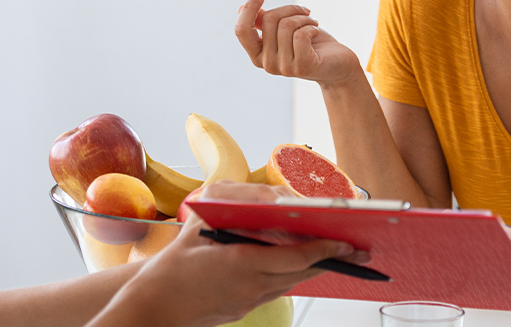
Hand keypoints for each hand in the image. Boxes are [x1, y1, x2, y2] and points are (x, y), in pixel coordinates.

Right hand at [108, 182, 364, 326]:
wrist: (151, 309)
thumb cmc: (169, 267)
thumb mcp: (197, 230)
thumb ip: (228, 215)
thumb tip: (260, 200)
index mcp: (242, 264)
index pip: (296, 257)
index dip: (324, 249)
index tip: (345, 241)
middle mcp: (251, 286)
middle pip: (301, 273)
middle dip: (331, 260)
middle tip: (358, 250)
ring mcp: (248, 302)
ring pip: (291, 283)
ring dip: (312, 269)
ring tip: (337, 255)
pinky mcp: (243, 310)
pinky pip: (274, 290)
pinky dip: (290, 276)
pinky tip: (299, 265)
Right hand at [234, 0, 363, 87]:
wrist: (339, 67)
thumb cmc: (312, 45)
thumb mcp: (285, 31)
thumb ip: (264, 23)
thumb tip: (241, 8)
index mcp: (257, 55)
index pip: (241, 31)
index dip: (249, 9)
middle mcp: (267, 64)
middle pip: (269, 20)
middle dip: (290, 8)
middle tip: (305, 12)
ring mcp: (284, 68)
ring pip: (286, 25)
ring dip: (304, 18)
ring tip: (313, 23)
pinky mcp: (302, 67)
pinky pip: (301, 35)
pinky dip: (312, 27)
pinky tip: (317, 32)